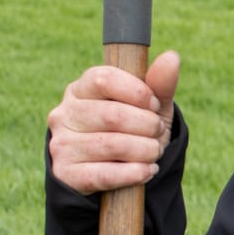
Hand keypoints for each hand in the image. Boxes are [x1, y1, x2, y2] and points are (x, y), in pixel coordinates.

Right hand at [48, 50, 179, 194]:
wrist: (116, 177)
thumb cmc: (133, 131)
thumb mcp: (150, 108)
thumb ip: (160, 84)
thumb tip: (172, 57)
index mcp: (80, 89)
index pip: (104, 78)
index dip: (137, 91)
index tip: (154, 104)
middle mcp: (64, 114)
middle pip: (112, 115)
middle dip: (147, 125)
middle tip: (158, 132)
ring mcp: (61, 145)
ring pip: (111, 145)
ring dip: (145, 150)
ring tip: (155, 152)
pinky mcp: (66, 174)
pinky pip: (105, 174)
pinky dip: (134, 173)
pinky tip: (147, 170)